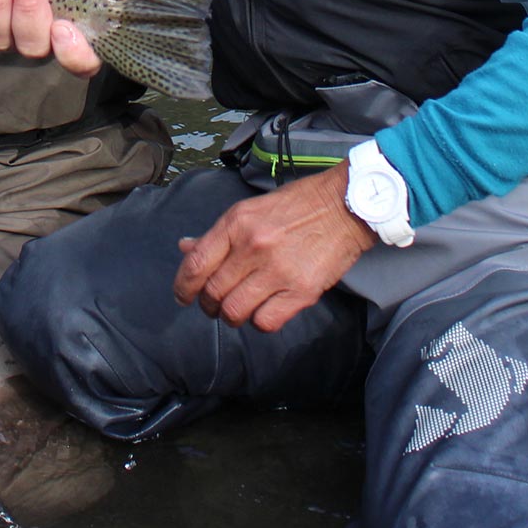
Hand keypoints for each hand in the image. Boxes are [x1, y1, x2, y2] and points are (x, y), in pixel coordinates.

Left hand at [172, 167, 377, 332]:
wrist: (344, 206)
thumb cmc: (297, 206)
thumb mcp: (250, 210)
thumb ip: (217, 234)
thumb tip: (185, 248)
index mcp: (236, 223)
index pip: (196, 265)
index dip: (183, 287)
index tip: (183, 296)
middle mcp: (253, 247)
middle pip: (213, 292)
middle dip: (208, 304)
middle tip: (214, 304)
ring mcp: (278, 270)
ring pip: (235, 311)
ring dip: (232, 316)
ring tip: (238, 309)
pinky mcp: (301, 291)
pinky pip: (266, 322)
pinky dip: (259, 322)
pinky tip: (264, 311)